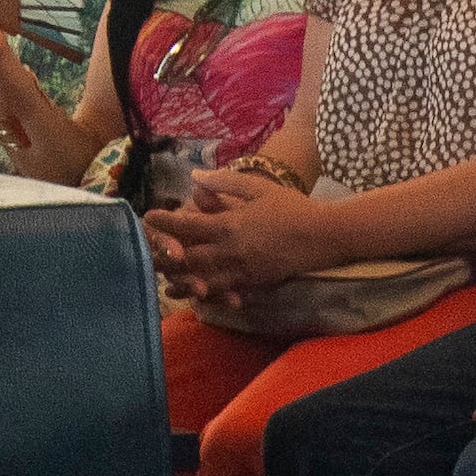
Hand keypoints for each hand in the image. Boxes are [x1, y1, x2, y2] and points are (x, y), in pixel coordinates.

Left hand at [146, 161, 333, 298]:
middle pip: (187, 259)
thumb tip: (194, 177)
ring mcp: (243, 270)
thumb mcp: (258, 188)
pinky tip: (203, 297)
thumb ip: (224, 182)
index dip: (163, 222)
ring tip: (167, 287)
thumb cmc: (294, 207)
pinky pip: (228, 292)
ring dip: (183, 284)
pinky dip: (212, 296)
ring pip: (204, 281)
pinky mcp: (257, 282)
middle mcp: (230, 251)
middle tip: (148, 258)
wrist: (327, 235)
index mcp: (228, 225)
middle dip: (166, 259)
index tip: (148, 217)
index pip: (185, 225)